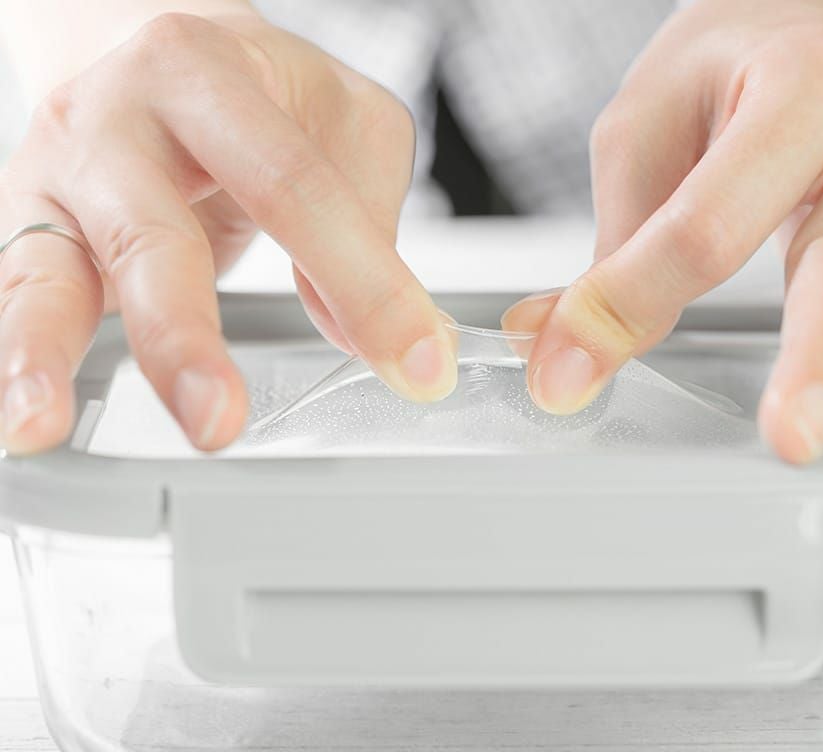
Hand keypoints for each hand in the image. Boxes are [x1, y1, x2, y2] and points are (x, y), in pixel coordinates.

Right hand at [0, 11, 456, 454]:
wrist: (147, 43)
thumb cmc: (251, 87)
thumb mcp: (343, 122)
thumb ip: (366, 219)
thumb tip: (362, 335)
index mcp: (204, 73)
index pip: (292, 187)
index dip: (363, 282)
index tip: (416, 361)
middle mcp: (114, 120)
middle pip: (152, 236)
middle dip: (185, 337)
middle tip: (219, 420)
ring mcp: (57, 177)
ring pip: (44, 272)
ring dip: (44, 354)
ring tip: (38, 424)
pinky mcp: (26, 230)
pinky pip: (11, 298)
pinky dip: (10, 358)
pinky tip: (17, 416)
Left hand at [504, 0, 822, 462]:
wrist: (818, 17)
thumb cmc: (732, 61)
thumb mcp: (648, 128)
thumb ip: (619, 245)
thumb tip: (560, 345)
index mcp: (802, 85)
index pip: (709, 226)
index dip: (631, 302)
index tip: (569, 364)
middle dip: (814, 358)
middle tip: (788, 433)